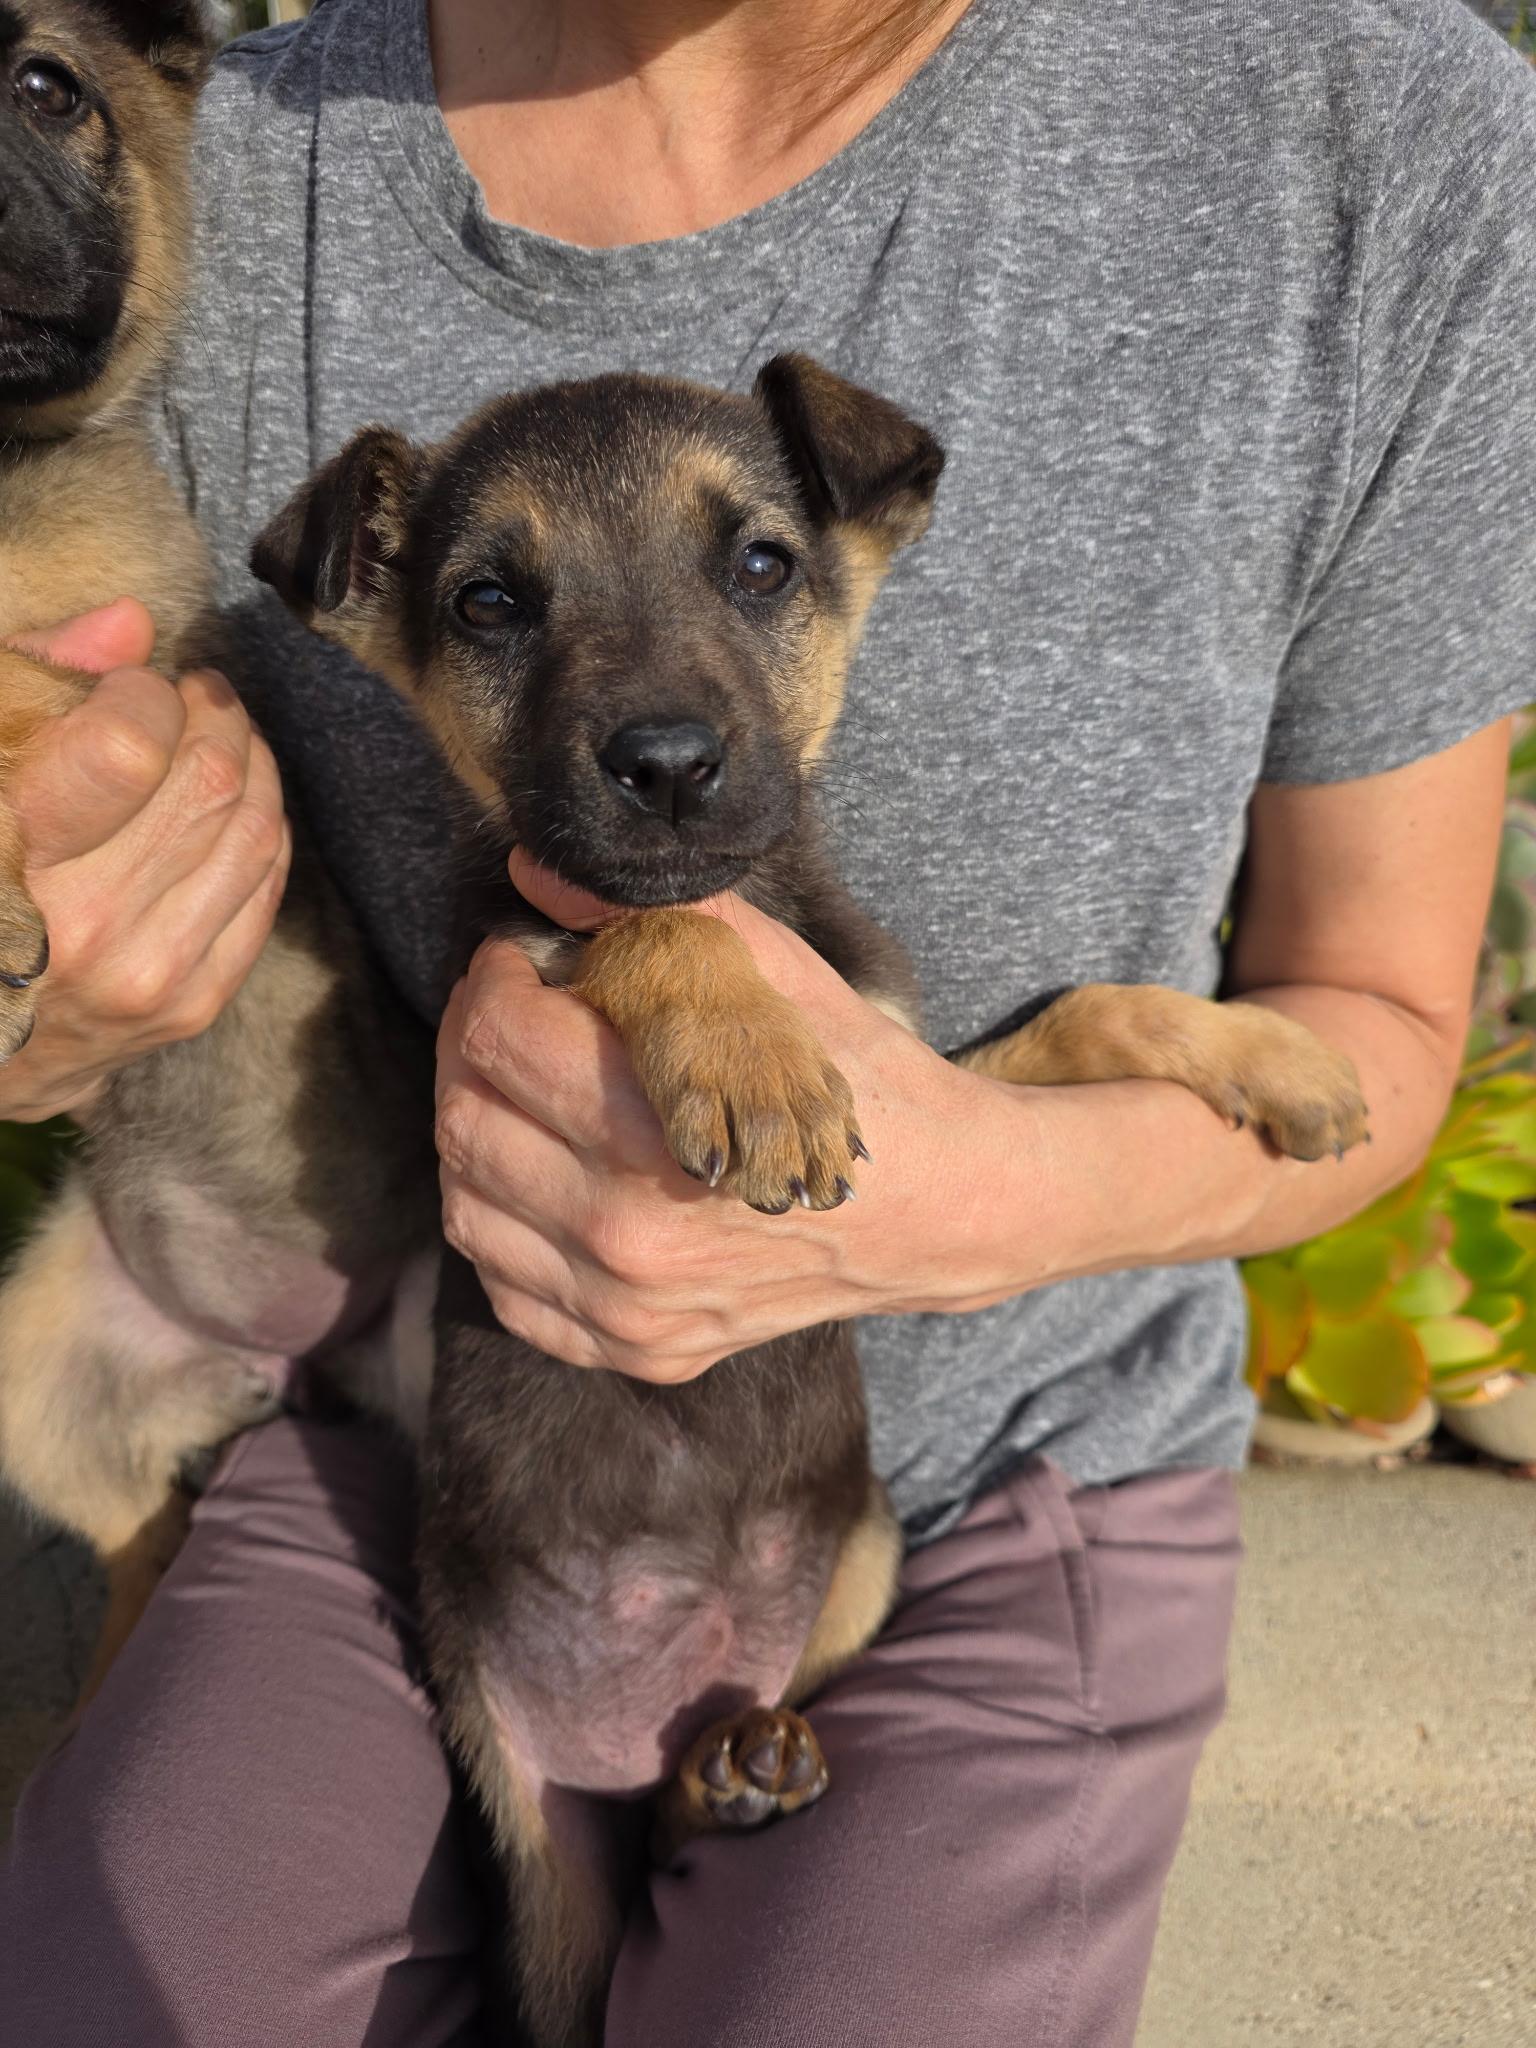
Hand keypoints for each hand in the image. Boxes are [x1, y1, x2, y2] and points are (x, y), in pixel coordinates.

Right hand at [0, 599, 291, 1121]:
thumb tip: (131, 623)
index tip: (134, 684)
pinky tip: (235, 799)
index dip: (145, 693)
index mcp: (8, 852)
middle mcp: (79, 925)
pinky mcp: (193, 1004)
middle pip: (206, 784)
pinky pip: (267, 887)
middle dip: (213, 716)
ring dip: (250, 763)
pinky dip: (263, 825)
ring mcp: (145, 974)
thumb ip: (37, 677)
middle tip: (196, 694)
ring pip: (252, 832)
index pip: (128, 746)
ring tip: (220, 734)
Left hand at [435, 852, 1038, 1382]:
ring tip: (523, 1087)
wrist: (940, 1211)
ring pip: (468, 1207)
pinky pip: (505, 1285)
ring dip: (475, 1128)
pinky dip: (501, 1221)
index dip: (495, 979)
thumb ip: (656, 919)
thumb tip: (536, 878)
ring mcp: (626, 1308)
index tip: (521, 958)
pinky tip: (539, 1171)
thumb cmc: (861, 1081)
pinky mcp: (634, 1349)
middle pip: (466, 1121)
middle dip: (471, 1045)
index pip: (501, 1040)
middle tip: (512, 1011)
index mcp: (657, 1136)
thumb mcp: (775, 976)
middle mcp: (627, 1239)